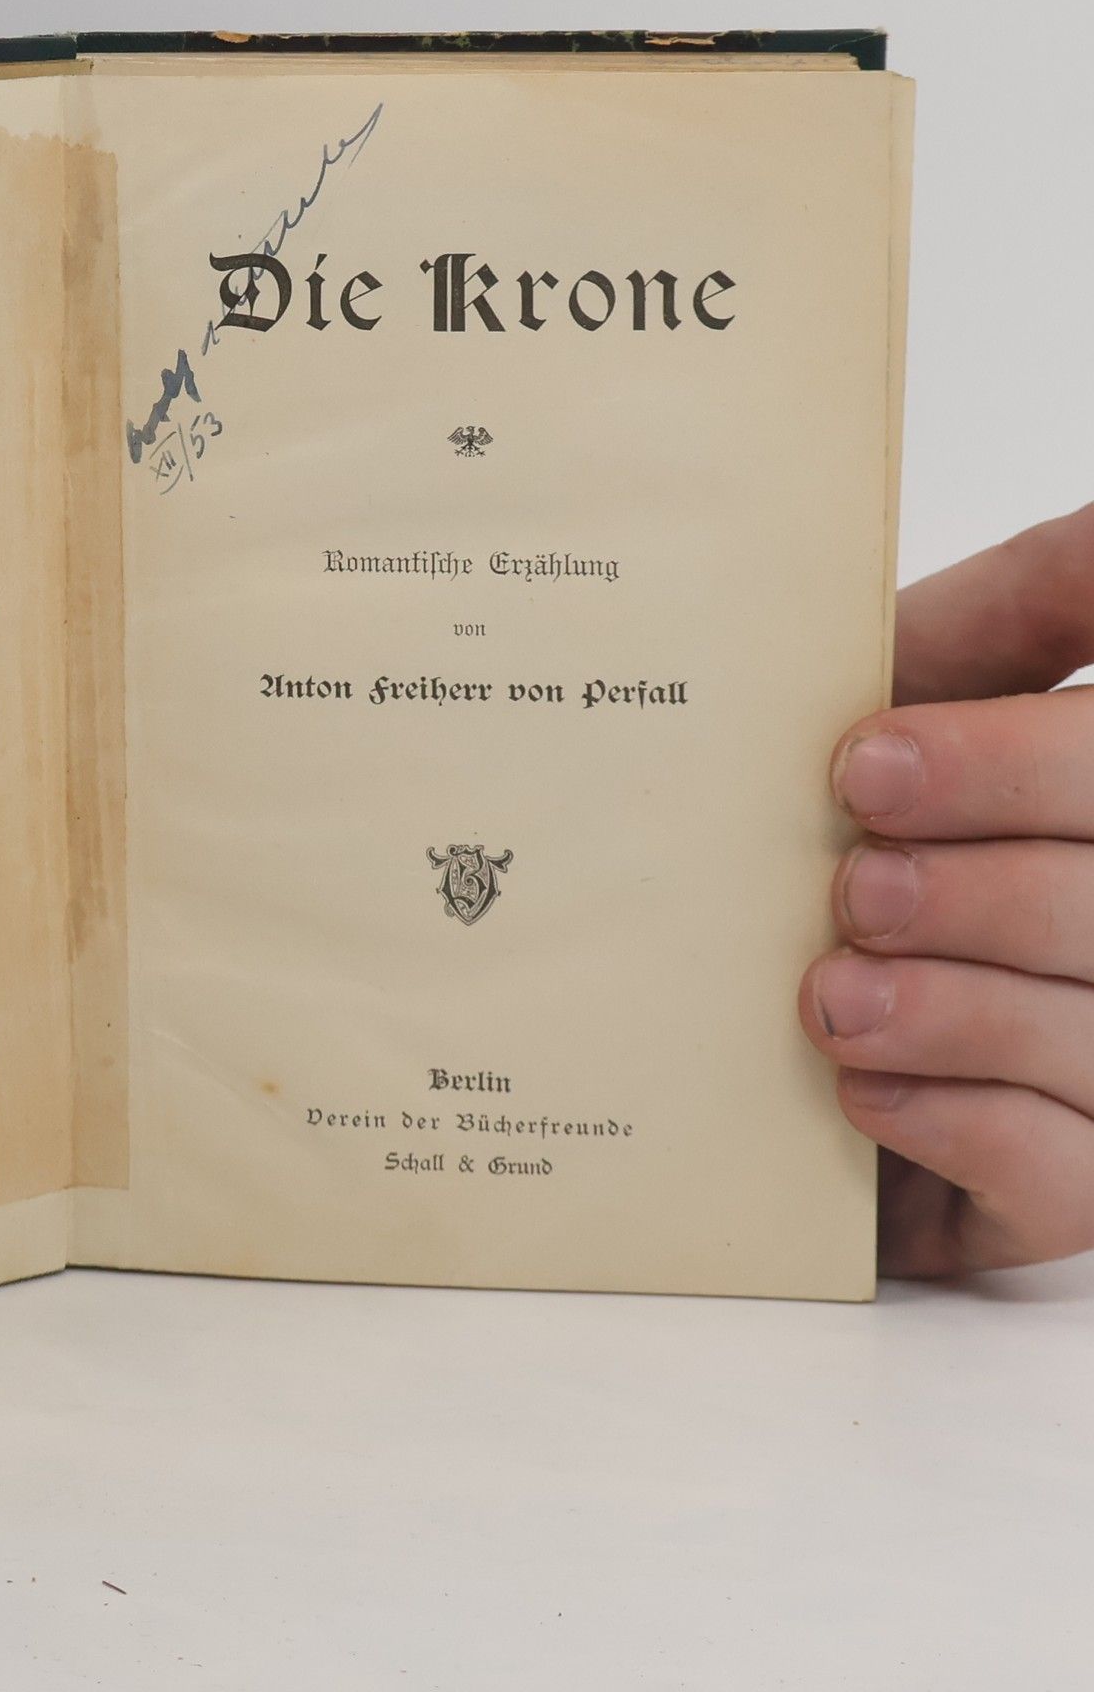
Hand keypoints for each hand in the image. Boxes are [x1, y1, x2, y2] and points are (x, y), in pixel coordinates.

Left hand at [800, 505, 1093, 1274]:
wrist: (746, 1002)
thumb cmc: (854, 822)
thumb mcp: (919, 691)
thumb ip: (1014, 614)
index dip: (1007, 767)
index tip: (864, 759)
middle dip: (981, 889)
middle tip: (847, 882)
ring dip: (953, 1007)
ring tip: (830, 991)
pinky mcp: (1082, 1193)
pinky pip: (1066, 1174)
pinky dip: (953, 1123)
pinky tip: (857, 1088)